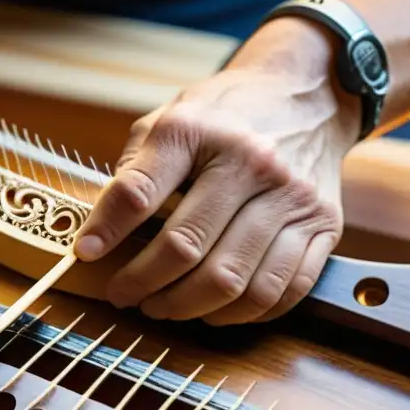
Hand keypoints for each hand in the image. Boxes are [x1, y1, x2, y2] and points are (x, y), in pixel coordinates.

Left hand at [74, 18, 360, 325]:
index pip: (139, 191)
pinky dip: (241, 314)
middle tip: (123, 295)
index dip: (106, 230)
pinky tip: (214, 310)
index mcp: (199, 131)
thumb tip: (100, 232)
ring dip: (188, 308)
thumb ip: (136, 170)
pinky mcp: (325, 225)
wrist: (309, 94)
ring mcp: (293, 198)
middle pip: (187, 248)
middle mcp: (251, 163)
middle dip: (143, 283)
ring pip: (235, 281)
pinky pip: (282, 291)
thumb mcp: (171, 119)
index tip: (85, 255)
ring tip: (162, 307)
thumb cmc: (227, 115)